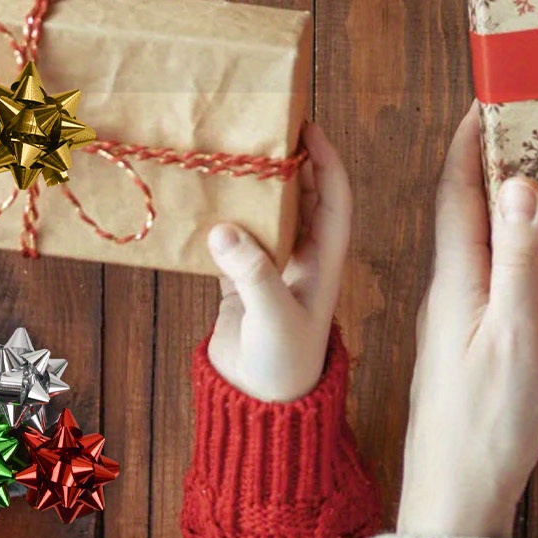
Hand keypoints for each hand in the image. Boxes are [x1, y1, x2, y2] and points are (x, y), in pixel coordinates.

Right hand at [205, 122, 351, 401]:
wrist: (258, 409)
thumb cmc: (283, 366)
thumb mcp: (273, 317)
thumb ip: (253, 274)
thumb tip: (224, 229)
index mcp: (325, 261)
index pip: (335, 198)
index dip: (326, 161)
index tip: (308, 129)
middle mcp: (302, 256)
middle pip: (302, 196)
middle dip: (290, 161)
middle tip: (265, 128)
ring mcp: (271, 265)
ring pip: (268, 211)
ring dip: (255, 184)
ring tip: (233, 150)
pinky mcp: (240, 278)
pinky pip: (233, 234)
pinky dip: (221, 214)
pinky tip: (202, 195)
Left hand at [397, 106, 537, 537]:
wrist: (453, 506)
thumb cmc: (485, 425)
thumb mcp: (513, 337)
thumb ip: (516, 261)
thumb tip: (517, 181)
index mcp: (454, 278)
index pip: (457, 190)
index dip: (470, 140)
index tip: (488, 96)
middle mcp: (448, 290)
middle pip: (465, 208)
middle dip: (490, 160)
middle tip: (527, 123)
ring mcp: (454, 320)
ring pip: (476, 242)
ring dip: (501, 203)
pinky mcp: (466, 347)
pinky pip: (486, 275)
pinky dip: (509, 248)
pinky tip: (535, 256)